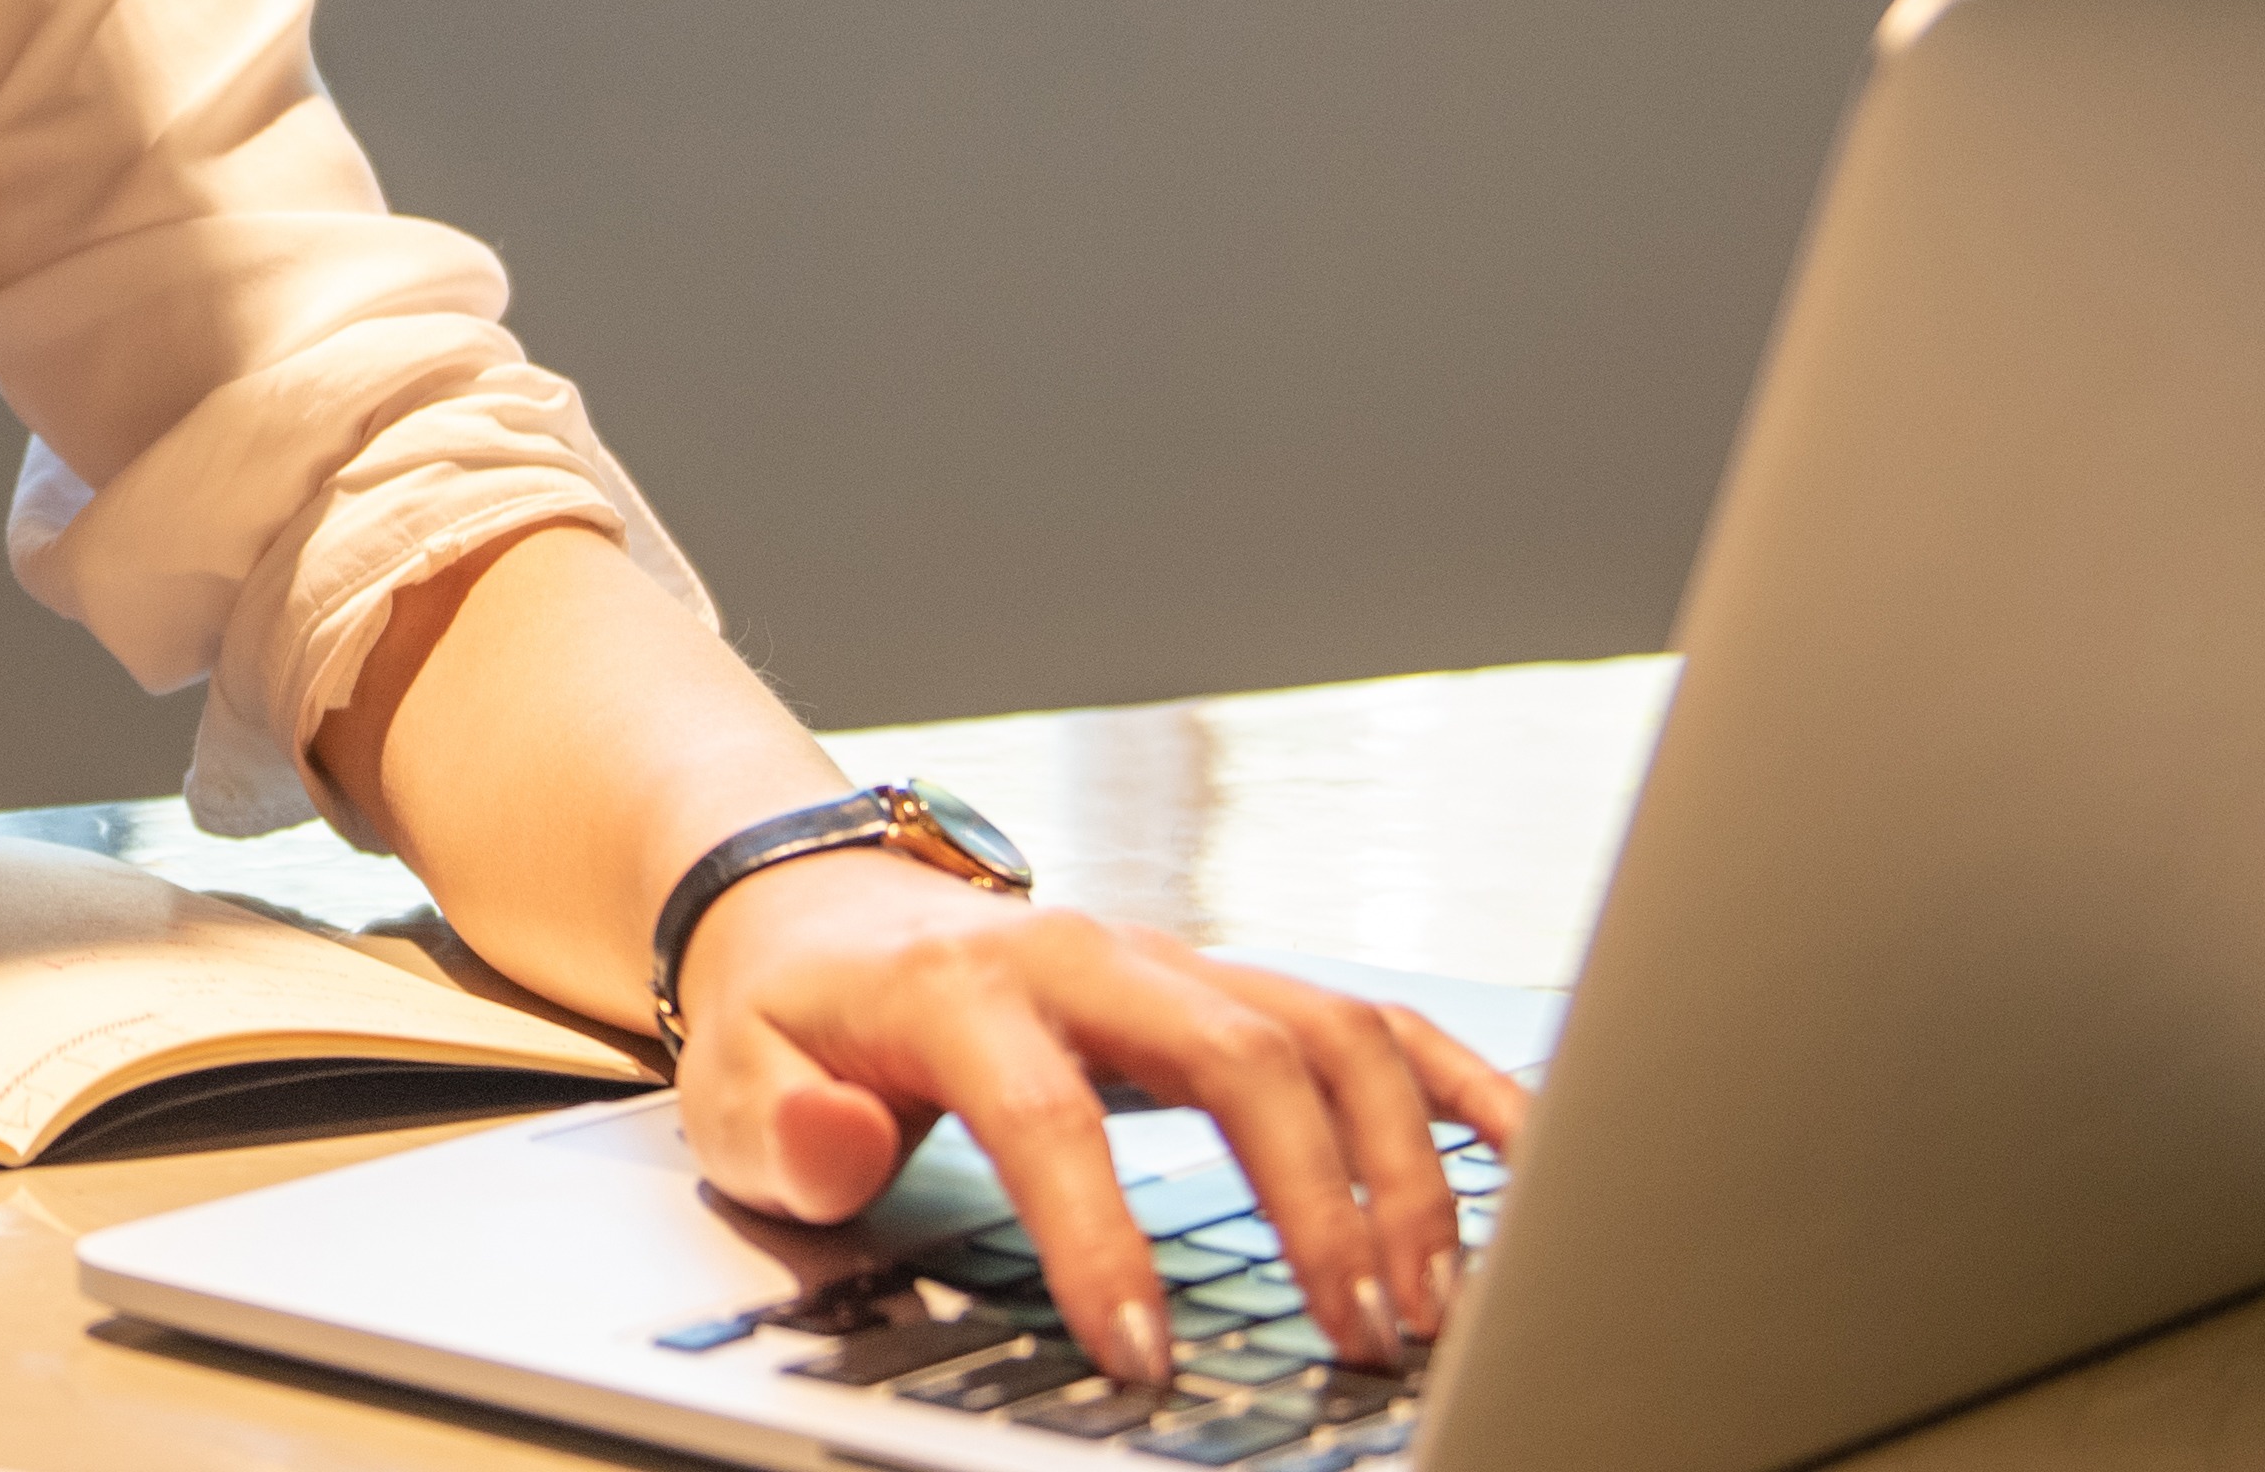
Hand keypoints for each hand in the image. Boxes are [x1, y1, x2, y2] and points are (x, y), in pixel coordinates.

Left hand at [670, 855, 1530, 1390]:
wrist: (824, 907)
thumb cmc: (795, 1018)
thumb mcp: (737, 1082)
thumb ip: (787, 1128)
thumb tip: (845, 1139)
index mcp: (967, 985)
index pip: (1052, 1113)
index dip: (1101, 1238)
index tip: (1141, 1356)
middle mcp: (1096, 956)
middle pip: (1244, 1056)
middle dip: (1317, 1203)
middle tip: (1357, 1337)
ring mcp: (1178, 962)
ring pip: (1331, 1034)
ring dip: (1402, 1167)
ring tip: (1429, 1303)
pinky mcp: (1231, 983)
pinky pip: (1372, 1016)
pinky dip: (1459, 1081)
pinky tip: (1526, 1161)